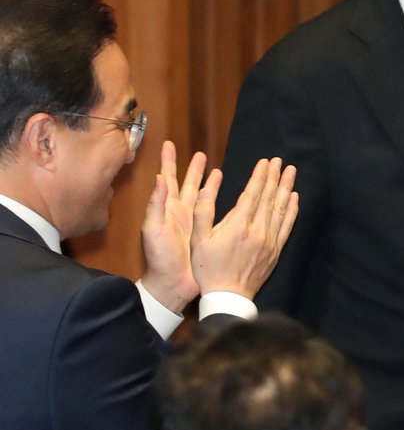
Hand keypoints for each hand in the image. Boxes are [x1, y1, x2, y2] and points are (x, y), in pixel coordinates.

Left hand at [139, 141, 210, 312]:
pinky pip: (212, 211)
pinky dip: (217, 200)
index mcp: (167, 209)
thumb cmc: (160, 259)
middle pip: (187, 184)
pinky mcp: (203, 233)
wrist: (172, 284)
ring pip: (202, 196)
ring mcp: (192, 223)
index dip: (168, 162)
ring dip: (207, 182)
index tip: (169, 144)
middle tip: (200, 154)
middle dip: (192, 169)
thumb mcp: (153, 230)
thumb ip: (156, 205)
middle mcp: (180, 213)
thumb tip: (160, 178)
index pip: (167, 179)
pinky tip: (224, 195)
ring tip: (216, 169)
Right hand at [189, 157, 298, 298]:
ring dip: (286, 188)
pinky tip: (294, 197)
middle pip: (269, 198)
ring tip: (291, 172)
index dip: (260, 176)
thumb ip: (203, 214)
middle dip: (274, 177)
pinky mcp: (276, 250)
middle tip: (280, 161)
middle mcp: (257, 231)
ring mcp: (269, 241)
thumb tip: (205, 189)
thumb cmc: (209, 270)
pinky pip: (287, 225)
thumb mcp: (198, 242)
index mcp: (238, 226)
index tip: (265, 162)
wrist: (228, 297)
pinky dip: (292, 210)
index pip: (252, 194)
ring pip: (281, 209)